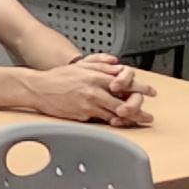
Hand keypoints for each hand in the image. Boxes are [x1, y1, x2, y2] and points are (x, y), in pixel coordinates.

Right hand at [18, 56, 152, 126]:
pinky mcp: (83, 115)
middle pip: (124, 102)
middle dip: (139, 110)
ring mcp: (89, 104)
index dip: (140, 88)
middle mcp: (94, 90)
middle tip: (148, 116)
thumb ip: (100, 64)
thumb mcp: (81, 66)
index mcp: (95, 76)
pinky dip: (113, 122)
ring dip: (130, 119)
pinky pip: (102, 120)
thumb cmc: (58, 77)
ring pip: (116, 113)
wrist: (38, 88)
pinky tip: (120, 123)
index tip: (150, 92)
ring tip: (139, 122)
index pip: (124, 82)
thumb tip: (117, 65)